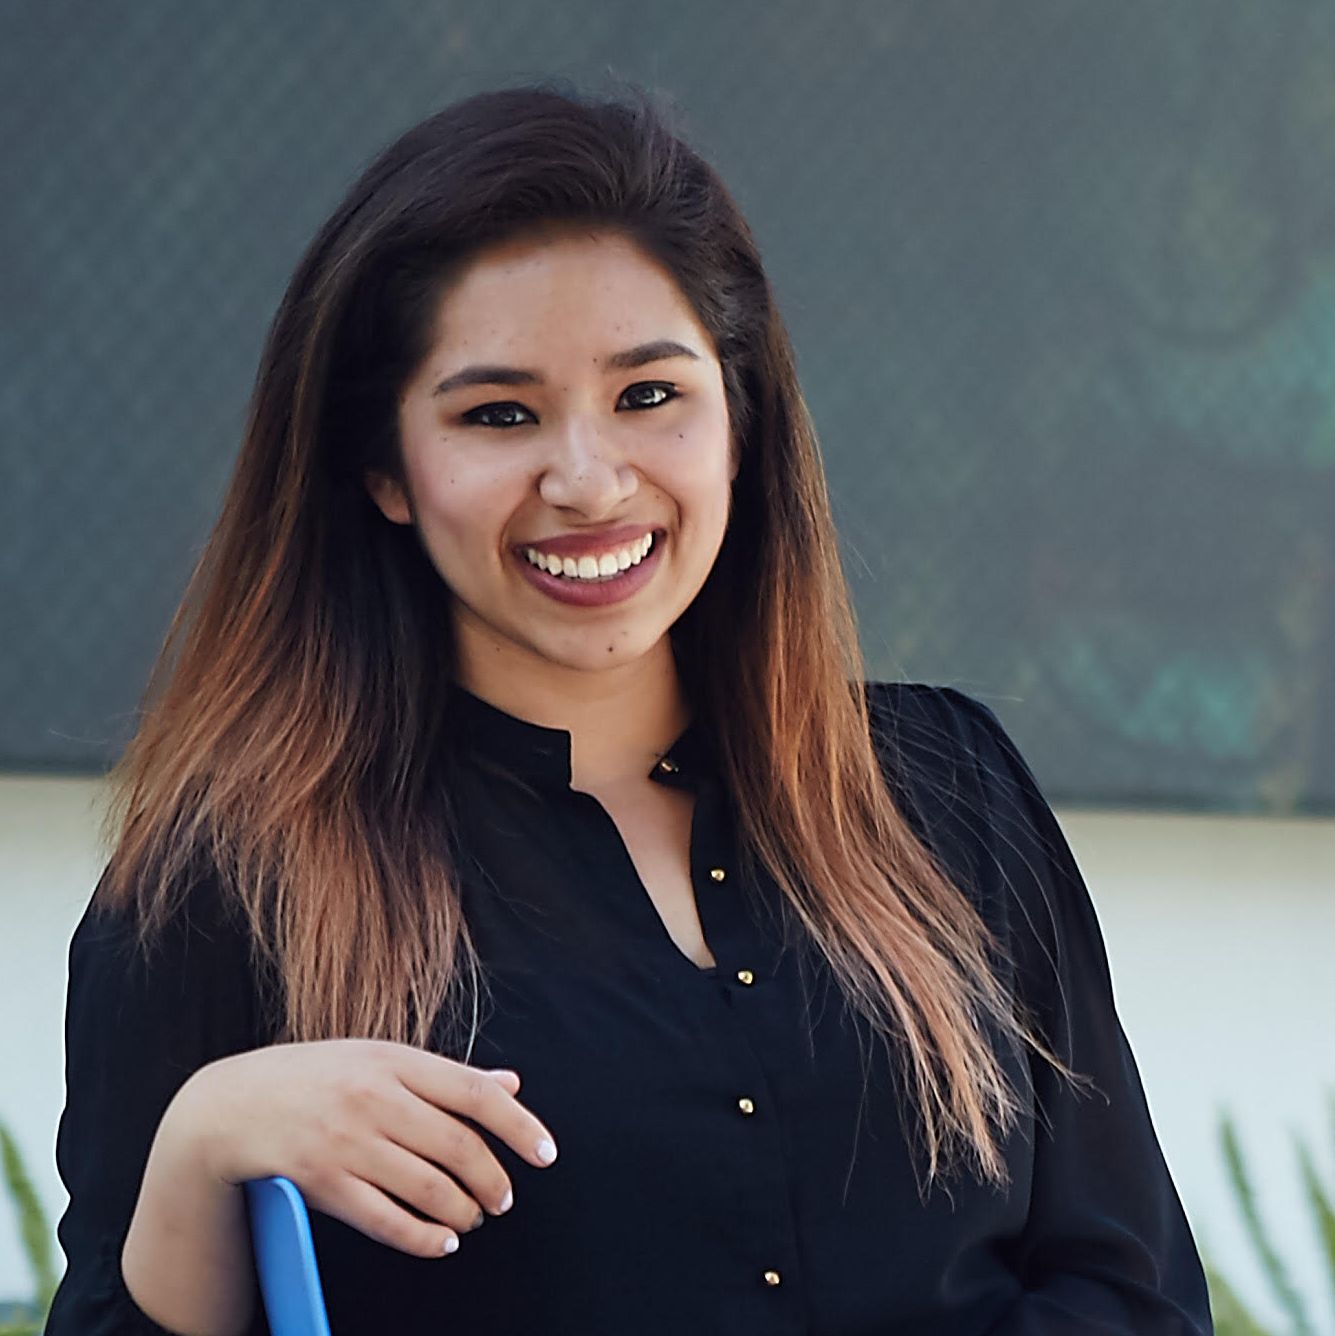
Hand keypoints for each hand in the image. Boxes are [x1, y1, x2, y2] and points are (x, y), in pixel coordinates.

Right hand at [169, 1039, 557, 1257]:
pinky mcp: (323, 1182)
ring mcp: (347, 1141)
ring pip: (428, 1187)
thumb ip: (446, 1075)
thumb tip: (511, 1082)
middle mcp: (374, 1097)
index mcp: (395, 1059)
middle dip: (492, 1181)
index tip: (545, 1154)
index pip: (475, 1092)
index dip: (518, 1125)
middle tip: (504, 1200)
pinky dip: (423, 1238)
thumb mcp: (381, 1059)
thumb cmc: (319, 1077)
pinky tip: (442, 1242)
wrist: (232, 1104)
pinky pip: (386, 1220)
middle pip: (457, 1146)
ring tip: (472, 1219)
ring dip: (462, 1212)